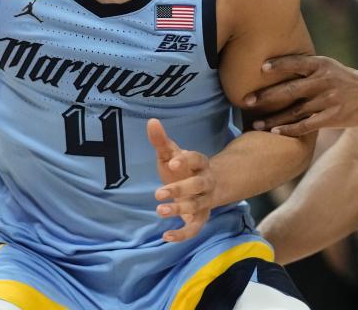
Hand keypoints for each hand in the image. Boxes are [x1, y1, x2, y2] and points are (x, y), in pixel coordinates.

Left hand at [147, 119, 215, 242]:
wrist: (203, 187)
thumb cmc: (181, 168)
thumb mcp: (170, 153)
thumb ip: (161, 140)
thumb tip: (151, 121)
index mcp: (200, 163)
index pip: (197, 159)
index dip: (186, 160)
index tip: (172, 161)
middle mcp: (206, 182)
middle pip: (199, 185)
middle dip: (180, 189)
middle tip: (158, 193)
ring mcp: (205, 201)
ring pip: (197, 206)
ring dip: (179, 209)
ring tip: (159, 211)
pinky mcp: (200, 218)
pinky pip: (195, 228)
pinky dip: (182, 235)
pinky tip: (166, 236)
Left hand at [245, 55, 357, 135]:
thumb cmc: (344, 78)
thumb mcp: (328, 66)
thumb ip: (306, 67)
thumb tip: (274, 64)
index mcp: (321, 65)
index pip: (296, 63)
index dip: (279, 65)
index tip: (260, 68)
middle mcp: (324, 81)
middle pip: (290, 89)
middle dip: (266, 96)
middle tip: (245, 101)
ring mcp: (329, 100)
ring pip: (295, 111)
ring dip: (273, 118)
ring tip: (254, 125)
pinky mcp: (333, 117)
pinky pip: (306, 125)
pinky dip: (289, 129)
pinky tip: (275, 132)